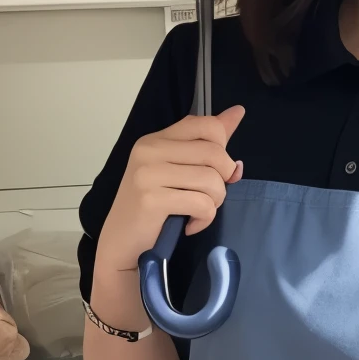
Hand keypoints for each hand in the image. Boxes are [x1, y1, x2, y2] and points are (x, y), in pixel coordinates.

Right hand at [93, 107, 245, 282]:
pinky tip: (189, 225)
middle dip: (222, 180)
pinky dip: (204, 220)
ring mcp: (148, 174)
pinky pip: (203, 204)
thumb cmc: (151, 210)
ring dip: (214, 203)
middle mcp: (149, 150)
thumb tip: (237, 112)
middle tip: (205, 197)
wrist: (121, 247)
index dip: (223, 149)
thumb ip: (206, 143)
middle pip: (215, 153)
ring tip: (196, 212)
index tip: (218, 171)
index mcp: (156, 139)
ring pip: (212, 180)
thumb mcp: (176, 170)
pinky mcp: (152, 199)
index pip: (206, 125)